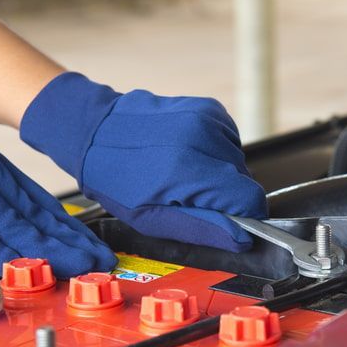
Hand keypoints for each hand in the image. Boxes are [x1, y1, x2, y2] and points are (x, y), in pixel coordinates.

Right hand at [0, 139, 115, 275]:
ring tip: (72, 269)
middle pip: (32, 212)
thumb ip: (1, 227)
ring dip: (44, 253)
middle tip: (96, 264)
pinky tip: (21, 268)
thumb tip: (45, 253)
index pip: (39, 202)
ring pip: (10, 223)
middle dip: (68, 244)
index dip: (69, 231)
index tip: (94, 251)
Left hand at [20, 73, 266, 251]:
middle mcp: (201, 138)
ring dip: (221, 173)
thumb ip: (202, 228)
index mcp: (186, 170)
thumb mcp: (153, 219)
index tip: (227, 220)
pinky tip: (190, 155)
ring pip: (239, 160)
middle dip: (226, 194)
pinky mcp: (208, 108)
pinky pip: (230, 140)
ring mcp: (206, 118)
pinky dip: (218, 152)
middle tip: (189, 195)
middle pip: (245, 180)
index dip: (244, 215)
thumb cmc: (118, 180)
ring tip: (185, 173)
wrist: (97, 132)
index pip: (250, 198)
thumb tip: (243, 238)